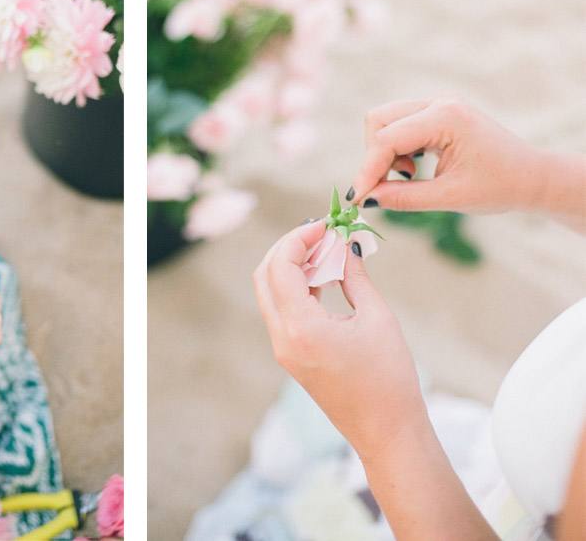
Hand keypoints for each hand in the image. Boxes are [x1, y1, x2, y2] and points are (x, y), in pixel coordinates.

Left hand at [252, 220, 427, 457]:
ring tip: (327, 250)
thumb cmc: (389, 376)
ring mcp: (282, 349)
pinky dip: (296, 287)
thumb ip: (355, 275)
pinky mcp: (290, 355)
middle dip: (289, 247)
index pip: (281, 266)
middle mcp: (282, 338)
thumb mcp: (377, 318)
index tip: (325, 224)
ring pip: (269, 292)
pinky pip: (282, 311)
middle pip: (265, 275)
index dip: (299, 238)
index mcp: (300, 328)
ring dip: (291, 266)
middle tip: (320, 232)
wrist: (386, 431)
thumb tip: (346, 243)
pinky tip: (325, 276)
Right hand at [348, 98, 550, 213]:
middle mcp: (439, 104)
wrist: (532, 178)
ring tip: (407, 176)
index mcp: (446, 117)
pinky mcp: (436, 115)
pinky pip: (399, 125)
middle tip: (389, 186)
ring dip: (384, 152)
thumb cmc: (500, 187)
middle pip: (379, 121)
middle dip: (374, 156)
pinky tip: (413, 168)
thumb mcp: (450, 197)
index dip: (368, 170)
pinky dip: (396, 149)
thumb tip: (366, 199)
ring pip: (385, 121)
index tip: (357, 198)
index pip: (387, 139)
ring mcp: (437, 106)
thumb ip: (404, 198)